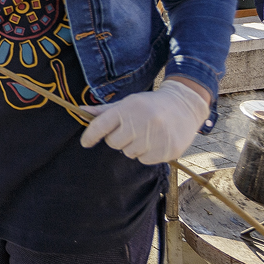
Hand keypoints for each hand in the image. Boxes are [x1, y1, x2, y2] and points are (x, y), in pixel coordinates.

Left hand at [79, 78, 209, 163]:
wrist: (183, 106)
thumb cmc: (149, 105)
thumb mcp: (127, 103)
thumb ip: (104, 111)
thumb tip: (80, 111)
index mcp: (127, 109)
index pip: (100, 126)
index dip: (89, 136)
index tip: (85, 142)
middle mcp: (140, 122)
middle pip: (113, 143)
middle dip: (118, 138)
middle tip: (130, 130)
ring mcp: (154, 137)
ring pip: (129, 153)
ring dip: (133, 146)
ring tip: (146, 133)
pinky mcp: (166, 150)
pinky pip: (145, 160)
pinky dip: (147, 153)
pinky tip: (155, 141)